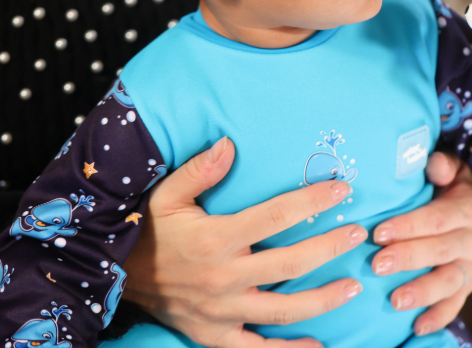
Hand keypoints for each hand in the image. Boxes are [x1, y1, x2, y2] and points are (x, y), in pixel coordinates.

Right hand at [122, 137, 366, 347]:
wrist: (112, 276)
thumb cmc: (147, 230)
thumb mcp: (166, 195)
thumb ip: (199, 170)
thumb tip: (229, 143)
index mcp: (216, 238)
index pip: (277, 216)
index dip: (313, 201)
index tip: (342, 188)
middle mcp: (224, 277)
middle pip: (291, 263)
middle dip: (330, 247)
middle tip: (359, 234)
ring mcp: (221, 311)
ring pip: (284, 309)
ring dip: (323, 300)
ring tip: (353, 286)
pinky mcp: (214, 335)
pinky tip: (317, 345)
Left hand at [370, 152, 471, 335]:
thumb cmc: (449, 185)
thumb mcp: (450, 167)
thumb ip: (442, 165)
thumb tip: (433, 163)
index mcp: (468, 208)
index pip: (436, 219)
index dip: (408, 226)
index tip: (379, 233)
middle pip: (440, 250)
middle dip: (407, 258)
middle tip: (377, 264)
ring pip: (449, 281)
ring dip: (422, 291)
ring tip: (396, 300)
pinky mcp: (467, 284)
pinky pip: (456, 303)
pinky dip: (439, 317)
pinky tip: (418, 327)